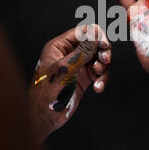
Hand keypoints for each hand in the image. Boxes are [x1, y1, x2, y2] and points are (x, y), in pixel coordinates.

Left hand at [28, 24, 110, 142]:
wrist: (44, 117)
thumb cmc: (45, 94)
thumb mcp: (64, 70)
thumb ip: (82, 52)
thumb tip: (95, 35)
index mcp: (60, 46)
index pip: (83, 32)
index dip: (96, 36)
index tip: (104, 46)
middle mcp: (70, 54)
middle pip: (94, 43)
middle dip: (102, 52)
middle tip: (104, 61)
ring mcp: (77, 66)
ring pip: (99, 58)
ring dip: (103, 67)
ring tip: (98, 76)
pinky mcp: (84, 78)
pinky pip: (99, 73)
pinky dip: (102, 79)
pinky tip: (98, 88)